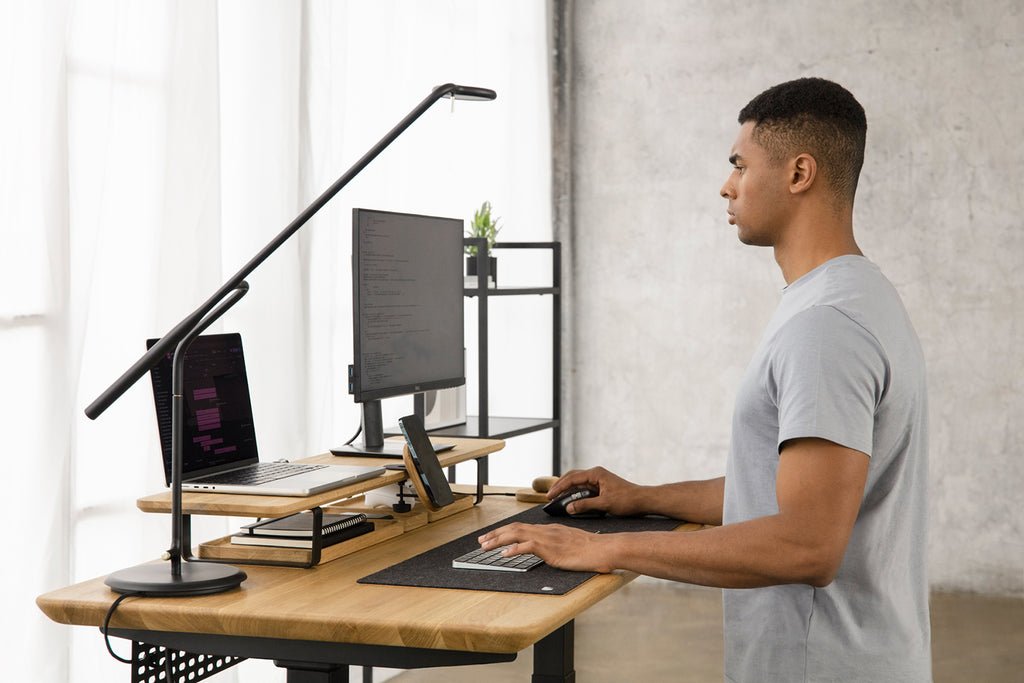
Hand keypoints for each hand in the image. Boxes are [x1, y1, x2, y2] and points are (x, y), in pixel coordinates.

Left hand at [478, 522, 612, 572]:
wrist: (604, 548)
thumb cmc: (592, 549)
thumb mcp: (570, 545)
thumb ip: (557, 546)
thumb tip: (550, 552)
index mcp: (550, 529)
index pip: (522, 527)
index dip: (505, 531)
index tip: (493, 536)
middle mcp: (546, 530)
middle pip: (515, 528)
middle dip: (496, 533)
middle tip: (481, 540)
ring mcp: (548, 538)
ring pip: (517, 534)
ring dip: (498, 539)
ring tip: (485, 546)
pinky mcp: (551, 548)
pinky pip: (528, 546)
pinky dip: (513, 549)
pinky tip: (504, 554)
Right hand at [547, 466, 643, 516]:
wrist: (643, 500)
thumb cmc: (628, 500)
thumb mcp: (605, 504)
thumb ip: (585, 505)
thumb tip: (569, 508)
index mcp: (596, 474)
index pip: (572, 479)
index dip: (559, 487)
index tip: (550, 496)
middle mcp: (596, 474)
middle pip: (572, 477)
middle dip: (560, 486)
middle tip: (549, 496)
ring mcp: (598, 480)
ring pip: (577, 482)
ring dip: (567, 489)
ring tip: (556, 498)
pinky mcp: (601, 486)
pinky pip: (584, 488)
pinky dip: (575, 493)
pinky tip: (570, 500)